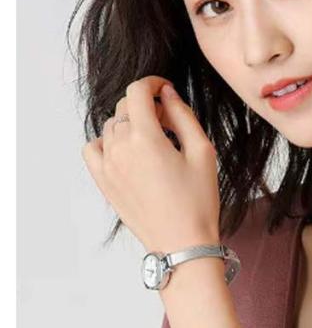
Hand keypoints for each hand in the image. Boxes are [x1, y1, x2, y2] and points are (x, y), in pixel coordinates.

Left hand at [81, 76, 220, 252]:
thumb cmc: (197, 202)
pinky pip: (93, 148)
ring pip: (111, 126)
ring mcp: (107, 166)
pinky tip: (127, 152)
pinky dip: (107, 142)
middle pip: (125, 108)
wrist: (182, 244)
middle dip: (146, 106)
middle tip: (168, 122)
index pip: (138, 91)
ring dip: (130, 124)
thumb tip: (168, 94)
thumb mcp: (202, 152)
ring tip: (153, 142)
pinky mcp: (103, 182)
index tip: (164, 89)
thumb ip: (184, 116)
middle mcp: (120, 147)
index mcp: (145, 137)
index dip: (152, 83)